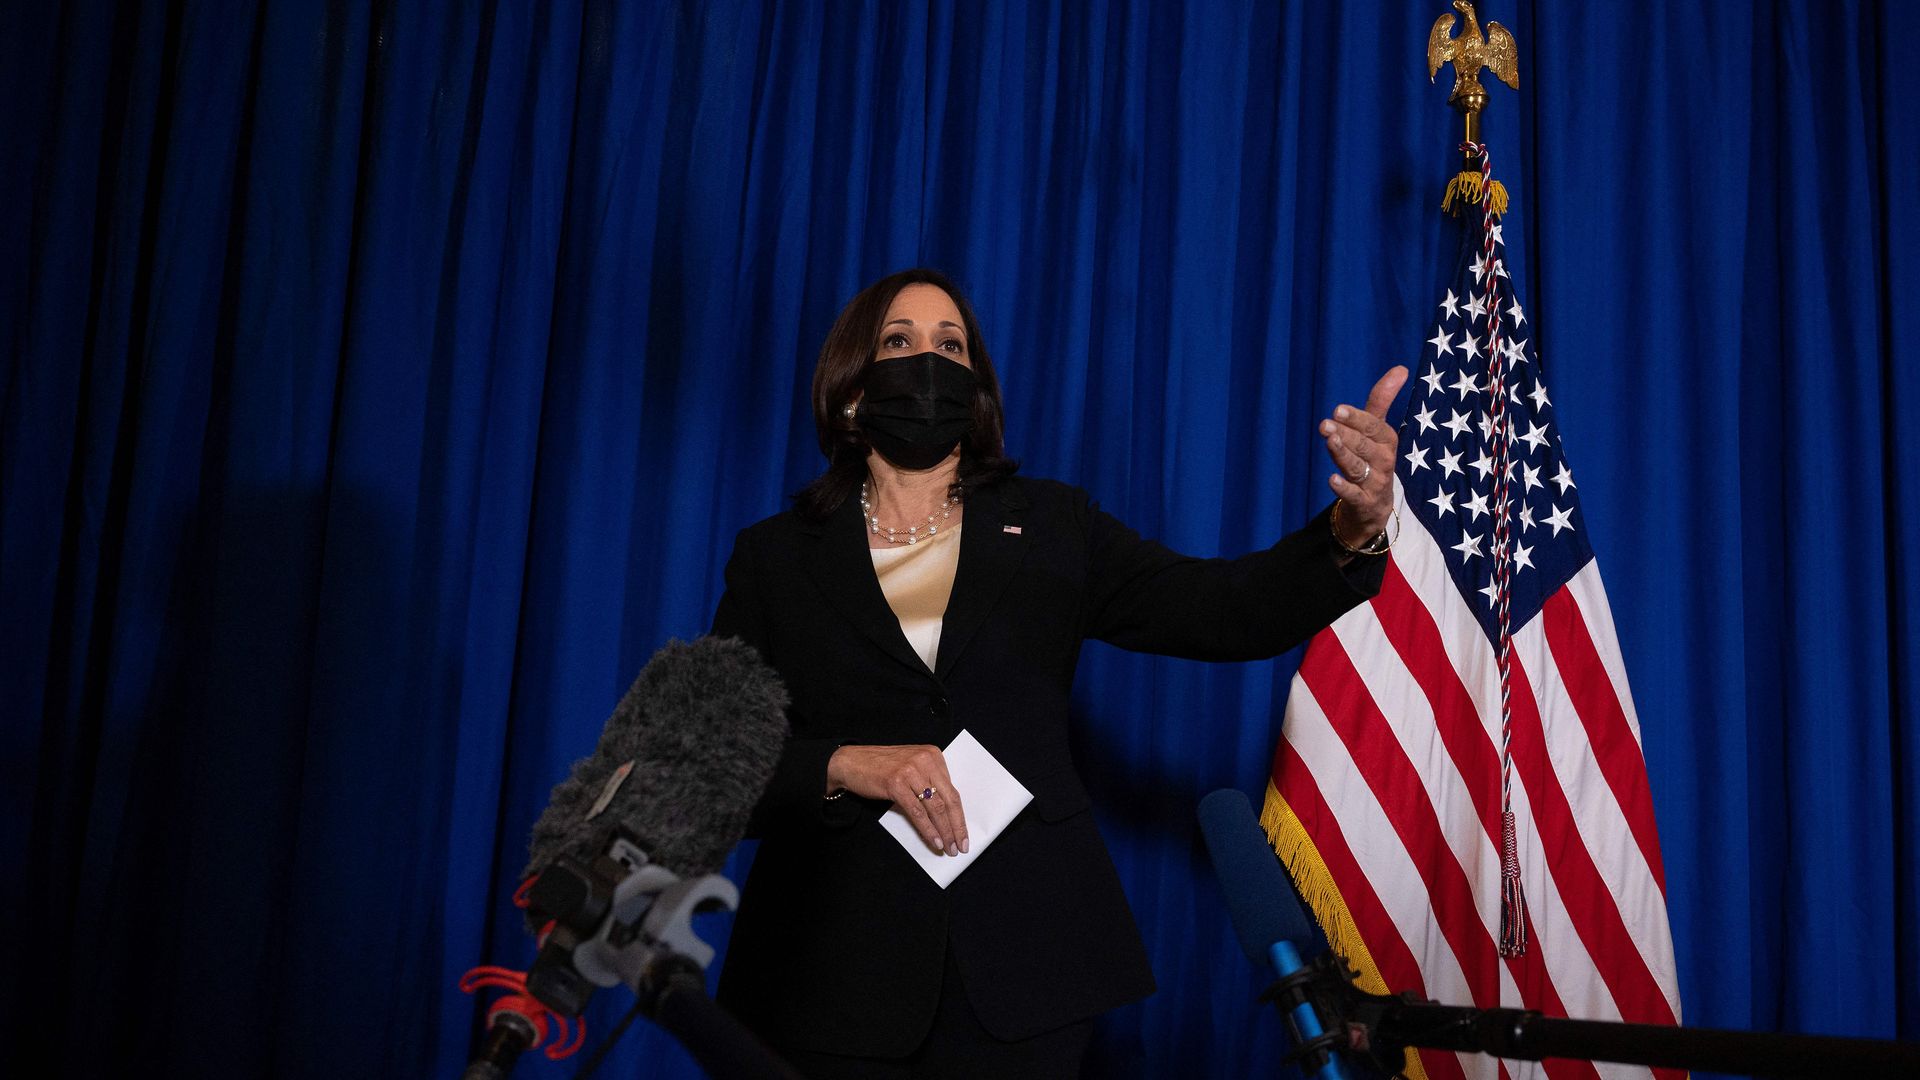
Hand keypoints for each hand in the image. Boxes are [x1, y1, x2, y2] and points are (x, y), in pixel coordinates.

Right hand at [827, 744, 968, 854]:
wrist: (851, 762)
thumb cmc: (881, 768)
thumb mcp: (912, 768)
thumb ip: (929, 782)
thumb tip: (947, 815)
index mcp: (933, 755)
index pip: (953, 791)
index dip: (960, 816)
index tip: (964, 834)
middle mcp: (924, 760)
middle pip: (948, 800)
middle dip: (956, 827)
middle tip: (960, 846)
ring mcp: (910, 771)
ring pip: (935, 808)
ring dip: (944, 832)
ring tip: (948, 848)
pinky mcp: (896, 783)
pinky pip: (917, 812)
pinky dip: (928, 829)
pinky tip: (934, 841)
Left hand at [1321, 365, 1408, 544]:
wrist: (1374, 506)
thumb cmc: (1373, 459)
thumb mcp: (1376, 431)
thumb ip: (1382, 400)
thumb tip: (1401, 368)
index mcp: (1386, 440)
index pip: (1372, 426)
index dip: (1356, 418)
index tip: (1338, 409)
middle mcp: (1383, 460)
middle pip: (1363, 445)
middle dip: (1346, 435)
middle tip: (1325, 425)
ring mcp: (1375, 483)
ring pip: (1358, 467)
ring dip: (1343, 455)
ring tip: (1329, 442)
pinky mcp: (1365, 503)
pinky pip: (1355, 495)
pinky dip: (1344, 488)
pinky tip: (1331, 479)